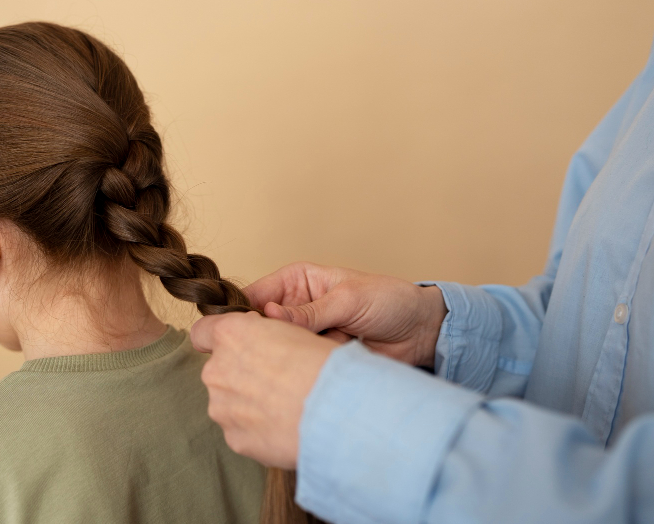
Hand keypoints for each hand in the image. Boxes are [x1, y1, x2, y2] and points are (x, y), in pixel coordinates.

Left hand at [191, 312, 336, 468]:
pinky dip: (258, 429)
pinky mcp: (234, 439)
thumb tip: (263, 343)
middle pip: (219, 370)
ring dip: (249, 404)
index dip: (218, 339)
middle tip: (278, 381)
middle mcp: (216, 370)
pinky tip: (284, 427)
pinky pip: (241, 430)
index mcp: (231, 335)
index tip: (238, 346)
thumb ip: (263, 336)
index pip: (201, 332)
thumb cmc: (323, 365)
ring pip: (229, 402)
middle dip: (241, 374)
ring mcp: (221, 408)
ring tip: (286, 408)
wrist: (337, 412)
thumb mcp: (294, 331)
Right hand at [244, 262, 447, 367]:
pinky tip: (309, 371)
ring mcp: (305, 336)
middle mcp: (295, 308)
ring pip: (278, 350)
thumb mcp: (348, 299)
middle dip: (260, 341)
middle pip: (260, 327)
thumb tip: (268, 316)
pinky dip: (302, 371)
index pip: (254, 296)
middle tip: (263, 353)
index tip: (231, 334)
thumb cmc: (389, 301)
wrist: (422, 333)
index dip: (239, 314)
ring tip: (295, 362)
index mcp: (296, 281)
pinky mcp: (316, 359)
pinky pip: (299, 367)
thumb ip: (309, 311)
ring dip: (284, 358)